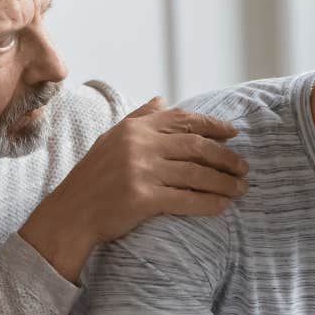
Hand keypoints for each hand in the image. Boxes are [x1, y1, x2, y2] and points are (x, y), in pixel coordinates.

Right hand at [20, 96, 247, 281]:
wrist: (70, 214)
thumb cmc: (93, 179)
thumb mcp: (111, 139)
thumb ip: (138, 118)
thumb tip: (162, 99)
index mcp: (135, 129)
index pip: (184, 120)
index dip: (214, 126)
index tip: (234, 134)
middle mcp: (140, 145)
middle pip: (197, 147)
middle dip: (226, 157)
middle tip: (244, 167)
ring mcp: (141, 171)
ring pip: (197, 174)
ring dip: (224, 182)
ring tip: (240, 189)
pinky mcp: (142, 198)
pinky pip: (186, 199)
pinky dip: (209, 203)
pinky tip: (222, 207)